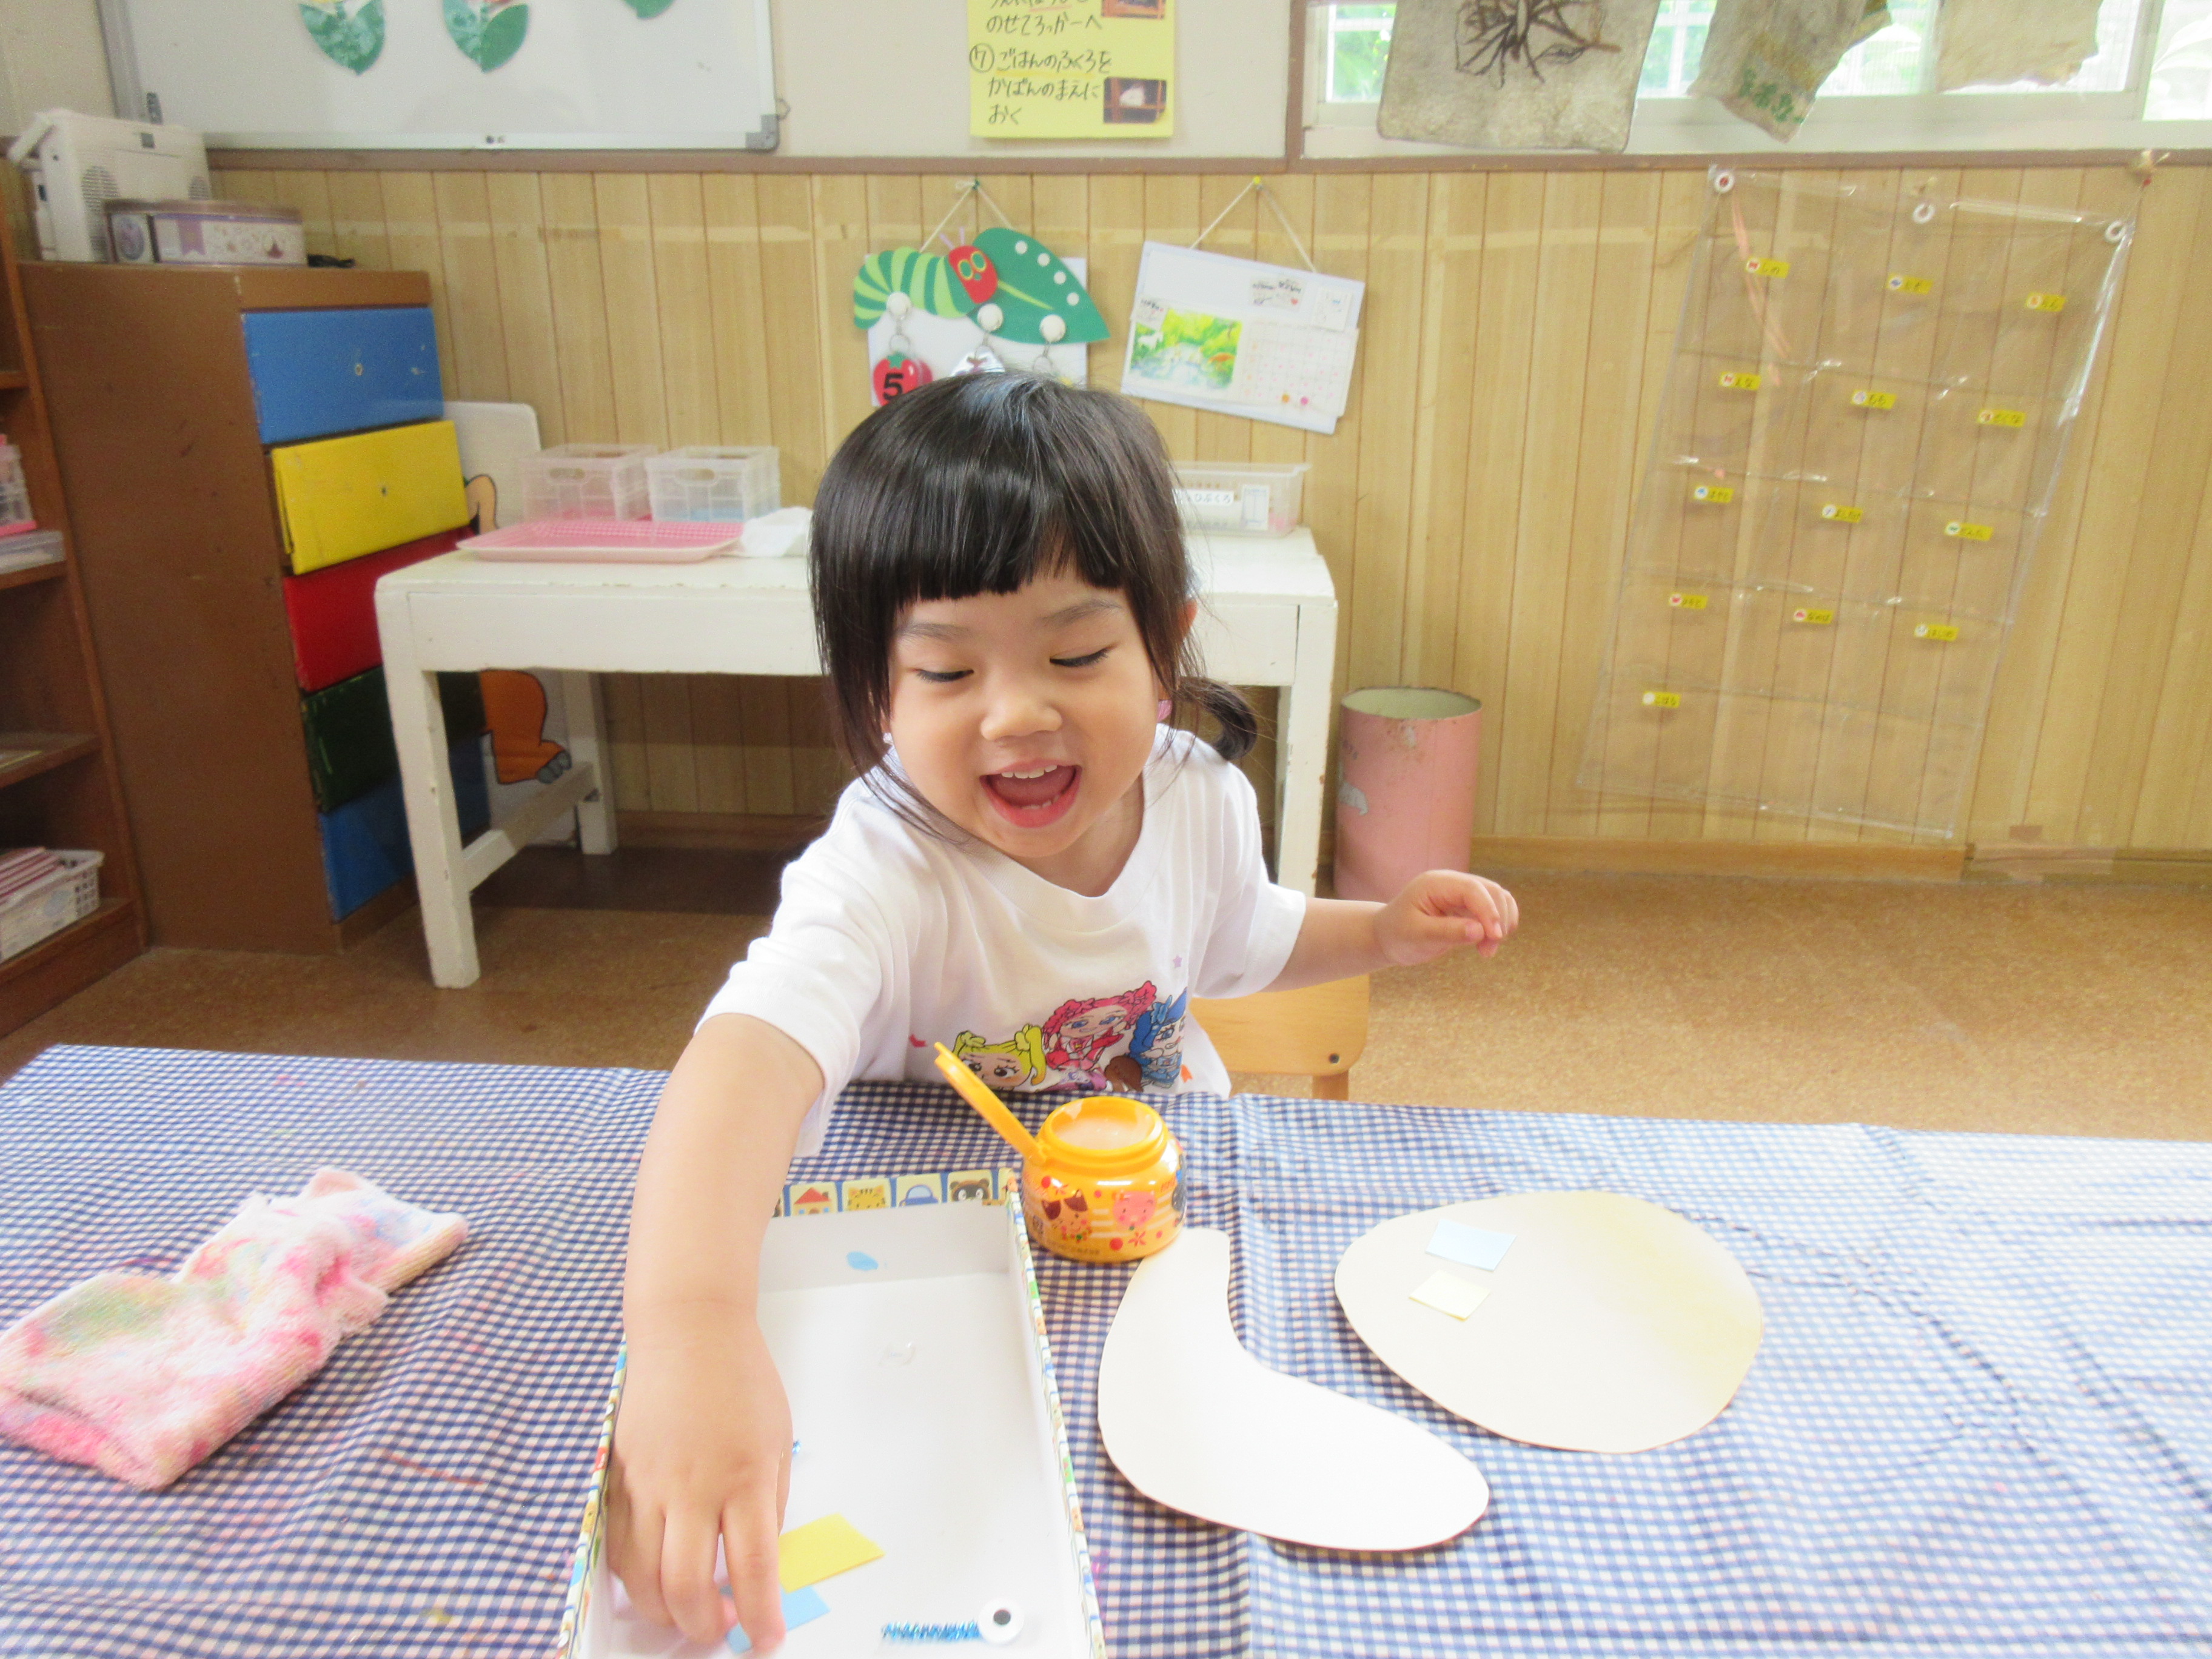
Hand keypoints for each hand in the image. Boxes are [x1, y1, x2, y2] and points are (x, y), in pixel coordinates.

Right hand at [608, 1319, 791, 1650]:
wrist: (687, 1330)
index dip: (759, 1615)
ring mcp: (647, 1482)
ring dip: (663, 1612)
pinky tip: (653, 1582)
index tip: (766, 1641)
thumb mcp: (777, 1440)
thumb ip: (769, 1504)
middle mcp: (692, 1484)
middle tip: (720, 1631)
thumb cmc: (741, 1380)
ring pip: (641, 1577)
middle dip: (702, 1627)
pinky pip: (617, 1546)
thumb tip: (758, 1564)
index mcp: (744, 1475)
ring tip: (687, 1616)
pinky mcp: (617, 1477)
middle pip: (685, 1585)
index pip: (753, 1565)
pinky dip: (633, 1578)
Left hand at [1373, 870, 1518, 965]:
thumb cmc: (1398, 934)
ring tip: (1487, 951)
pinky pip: (1494, 910)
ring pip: (1498, 899)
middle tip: (1488, 951)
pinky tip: (1488, 945)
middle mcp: (1453, 883)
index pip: (1473, 889)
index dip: (1488, 911)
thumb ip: (1448, 931)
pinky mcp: (1468, 907)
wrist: (1388, 937)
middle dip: (1497, 920)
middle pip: (1491, 891)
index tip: (1495, 937)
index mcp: (1437, 883)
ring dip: (1501, 924)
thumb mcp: (1418, 935)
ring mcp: (1462, 893)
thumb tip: (1480, 930)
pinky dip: (1497, 926)